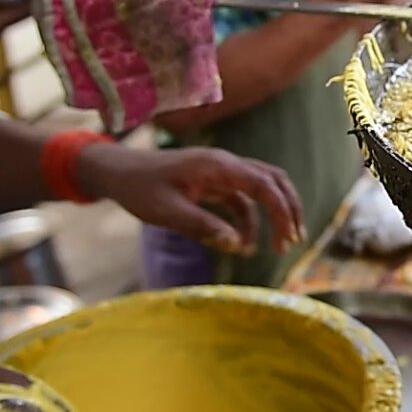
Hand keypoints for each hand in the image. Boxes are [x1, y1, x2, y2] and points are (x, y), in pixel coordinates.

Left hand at [78, 143, 302, 254]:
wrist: (118, 172)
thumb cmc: (139, 189)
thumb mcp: (167, 212)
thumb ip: (202, 227)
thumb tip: (236, 245)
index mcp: (217, 166)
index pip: (264, 184)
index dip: (282, 210)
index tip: (288, 239)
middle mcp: (225, 165)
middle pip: (273, 180)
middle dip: (288, 209)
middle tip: (293, 241)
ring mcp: (221, 173)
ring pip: (262, 188)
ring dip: (273, 214)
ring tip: (278, 246)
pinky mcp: (214, 183)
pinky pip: (242, 199)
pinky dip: (249, 220)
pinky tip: (244, 244)